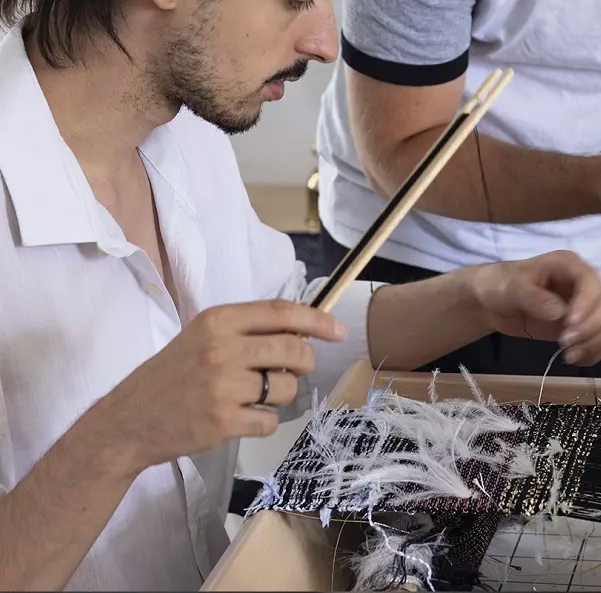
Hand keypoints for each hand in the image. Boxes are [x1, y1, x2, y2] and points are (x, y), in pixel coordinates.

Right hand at [98, 300, 348, 472]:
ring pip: (286, 388)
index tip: (338, 330)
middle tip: (296, 369)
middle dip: (304, 361)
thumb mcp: (203, 336)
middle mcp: (222, 348)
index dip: (316, 320)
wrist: (129, 420)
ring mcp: (223, 386)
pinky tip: (241, 417)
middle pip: (292, 350)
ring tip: (256, 395)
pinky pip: (270, 420)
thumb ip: (246, 329)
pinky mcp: (223, 421)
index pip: (281, 312)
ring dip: (282, 395)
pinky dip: (264, 421)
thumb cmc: (172, 374)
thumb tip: (303, 331)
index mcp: (218, 319)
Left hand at [470, 251, 600, 365]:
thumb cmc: (501, 284)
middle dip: (592, 326)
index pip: (591, 281)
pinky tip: (574, 358)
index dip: (587, 302)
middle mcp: (581, 285)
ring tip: (569, 353)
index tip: (570, 323)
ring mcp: (583, 307)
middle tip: (565, 341)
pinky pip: (600, 340)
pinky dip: (593, 352)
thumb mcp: (511, 286)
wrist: (492, 303)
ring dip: (594, 341)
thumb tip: (559, 311)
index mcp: (568, 266)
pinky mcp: (580, 327)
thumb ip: (533, 297)